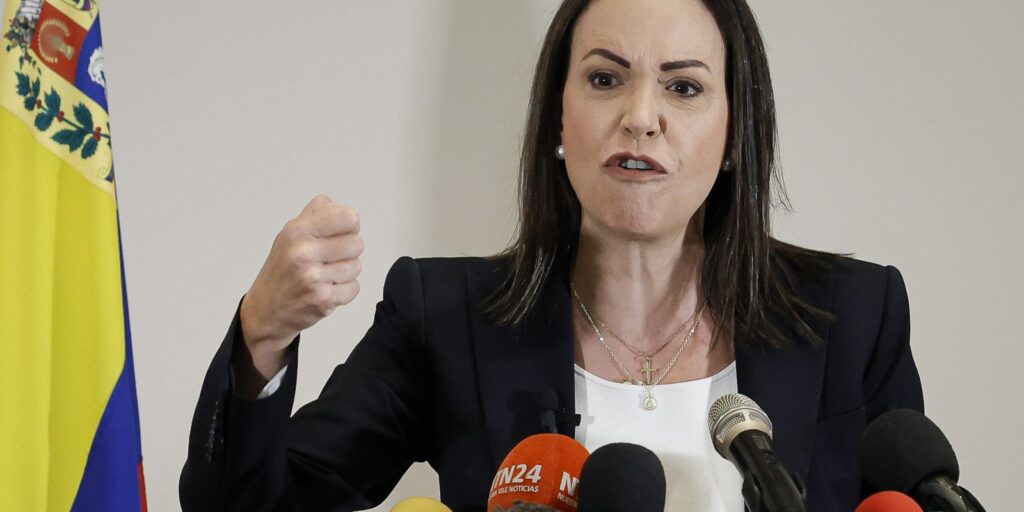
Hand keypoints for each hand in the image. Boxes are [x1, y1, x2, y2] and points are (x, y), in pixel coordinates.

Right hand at [239, 195, 362, 375]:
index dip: (350, 225)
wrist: (265, 310)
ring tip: (326, 274)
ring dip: (346, 271)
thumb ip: (313, 215)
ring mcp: (313, 278)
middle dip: (348, 251)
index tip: (341, 232)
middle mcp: (303, 253)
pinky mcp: (323, 300)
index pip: (348, 217)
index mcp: (297, 231)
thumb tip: (332, 203)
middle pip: (357, 243)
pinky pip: (354, 287)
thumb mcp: (288, 235)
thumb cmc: (281, 270)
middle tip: (331, 258)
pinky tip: (327, 288)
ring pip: (356, 266)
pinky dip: (344, 290)